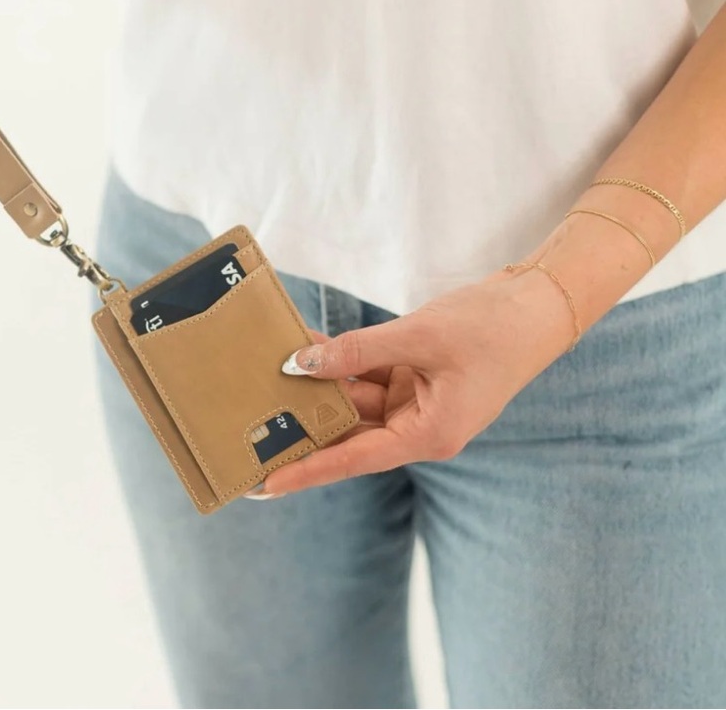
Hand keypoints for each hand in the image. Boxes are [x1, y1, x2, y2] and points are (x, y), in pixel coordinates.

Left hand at [263, 268, 574, 495]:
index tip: (265, 482)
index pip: (354, 459)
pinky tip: (307, 342)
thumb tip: (303, 362)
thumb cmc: (491, 329)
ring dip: (319, 382)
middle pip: (350, 431)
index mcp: (429, 435)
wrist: (536, 305)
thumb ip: (359, 351)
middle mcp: (419, 426)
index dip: (307, 469)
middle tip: (251, 422)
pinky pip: (367, 373)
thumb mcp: (420, 336)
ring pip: (355, 398)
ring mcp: (417, 401)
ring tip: (269, 368)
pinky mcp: (414, 377)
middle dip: (305, 421)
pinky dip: (341, 360)